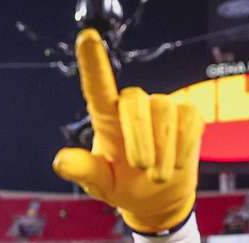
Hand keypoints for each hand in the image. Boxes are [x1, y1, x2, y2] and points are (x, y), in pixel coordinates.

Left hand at [53, 28, 203, 233]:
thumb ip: (84, 170)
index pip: (98, 88)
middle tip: (142, 169)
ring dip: (162, 150)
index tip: (87, 37)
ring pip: (164, 112)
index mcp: (106, 120)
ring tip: (158, 176)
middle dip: (139, 137)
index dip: (93, 64)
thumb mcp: (100, 184)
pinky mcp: (186, 114)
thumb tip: (60, 162)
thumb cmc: (122, 187)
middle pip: (134, 101)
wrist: (157, 200)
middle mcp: (133, 106)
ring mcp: (161, 107)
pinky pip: (188, 118)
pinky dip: (183, 145)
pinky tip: (177, 164)